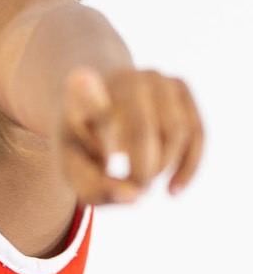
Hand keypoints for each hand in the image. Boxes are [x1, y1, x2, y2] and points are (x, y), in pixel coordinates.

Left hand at [55, 67, 203, 204]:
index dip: (86, 91)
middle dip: (142, 172)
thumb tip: (134, 196)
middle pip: (141, 132)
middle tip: (132, 190)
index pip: (85, 92)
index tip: (81, 79)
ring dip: (162, 168)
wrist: (98, 110)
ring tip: (141, 180)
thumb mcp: (76, 170)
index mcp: (81, 96)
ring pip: (175, 134)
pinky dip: (188, 166)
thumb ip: (94, 189)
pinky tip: (173, 189)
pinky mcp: (178, 85)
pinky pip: (196, 132)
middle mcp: (120, 78)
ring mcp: (153, 77)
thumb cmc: (85, 147)